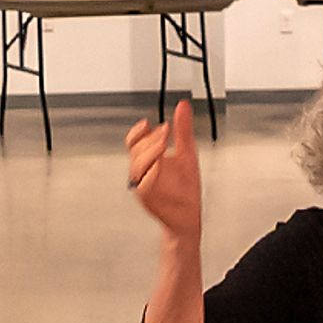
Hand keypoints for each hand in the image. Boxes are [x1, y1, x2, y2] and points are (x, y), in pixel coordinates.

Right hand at [125, 100, 201, 242]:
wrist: (188, 216)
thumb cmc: (185, 190)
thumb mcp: (187, 153)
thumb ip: (183, 130)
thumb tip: (183, 106)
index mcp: (149, 160)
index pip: (134, 141)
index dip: (138, 131)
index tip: (148, 123)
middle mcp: (143, 173)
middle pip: (135, 151)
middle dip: (149, 139)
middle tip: (165, 131)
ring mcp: (144, 186)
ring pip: (137, 167)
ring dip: (150, 152)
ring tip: (164, 143)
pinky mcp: (149, 200)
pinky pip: (144, 185)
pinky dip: (151, 172)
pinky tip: (160, 162)